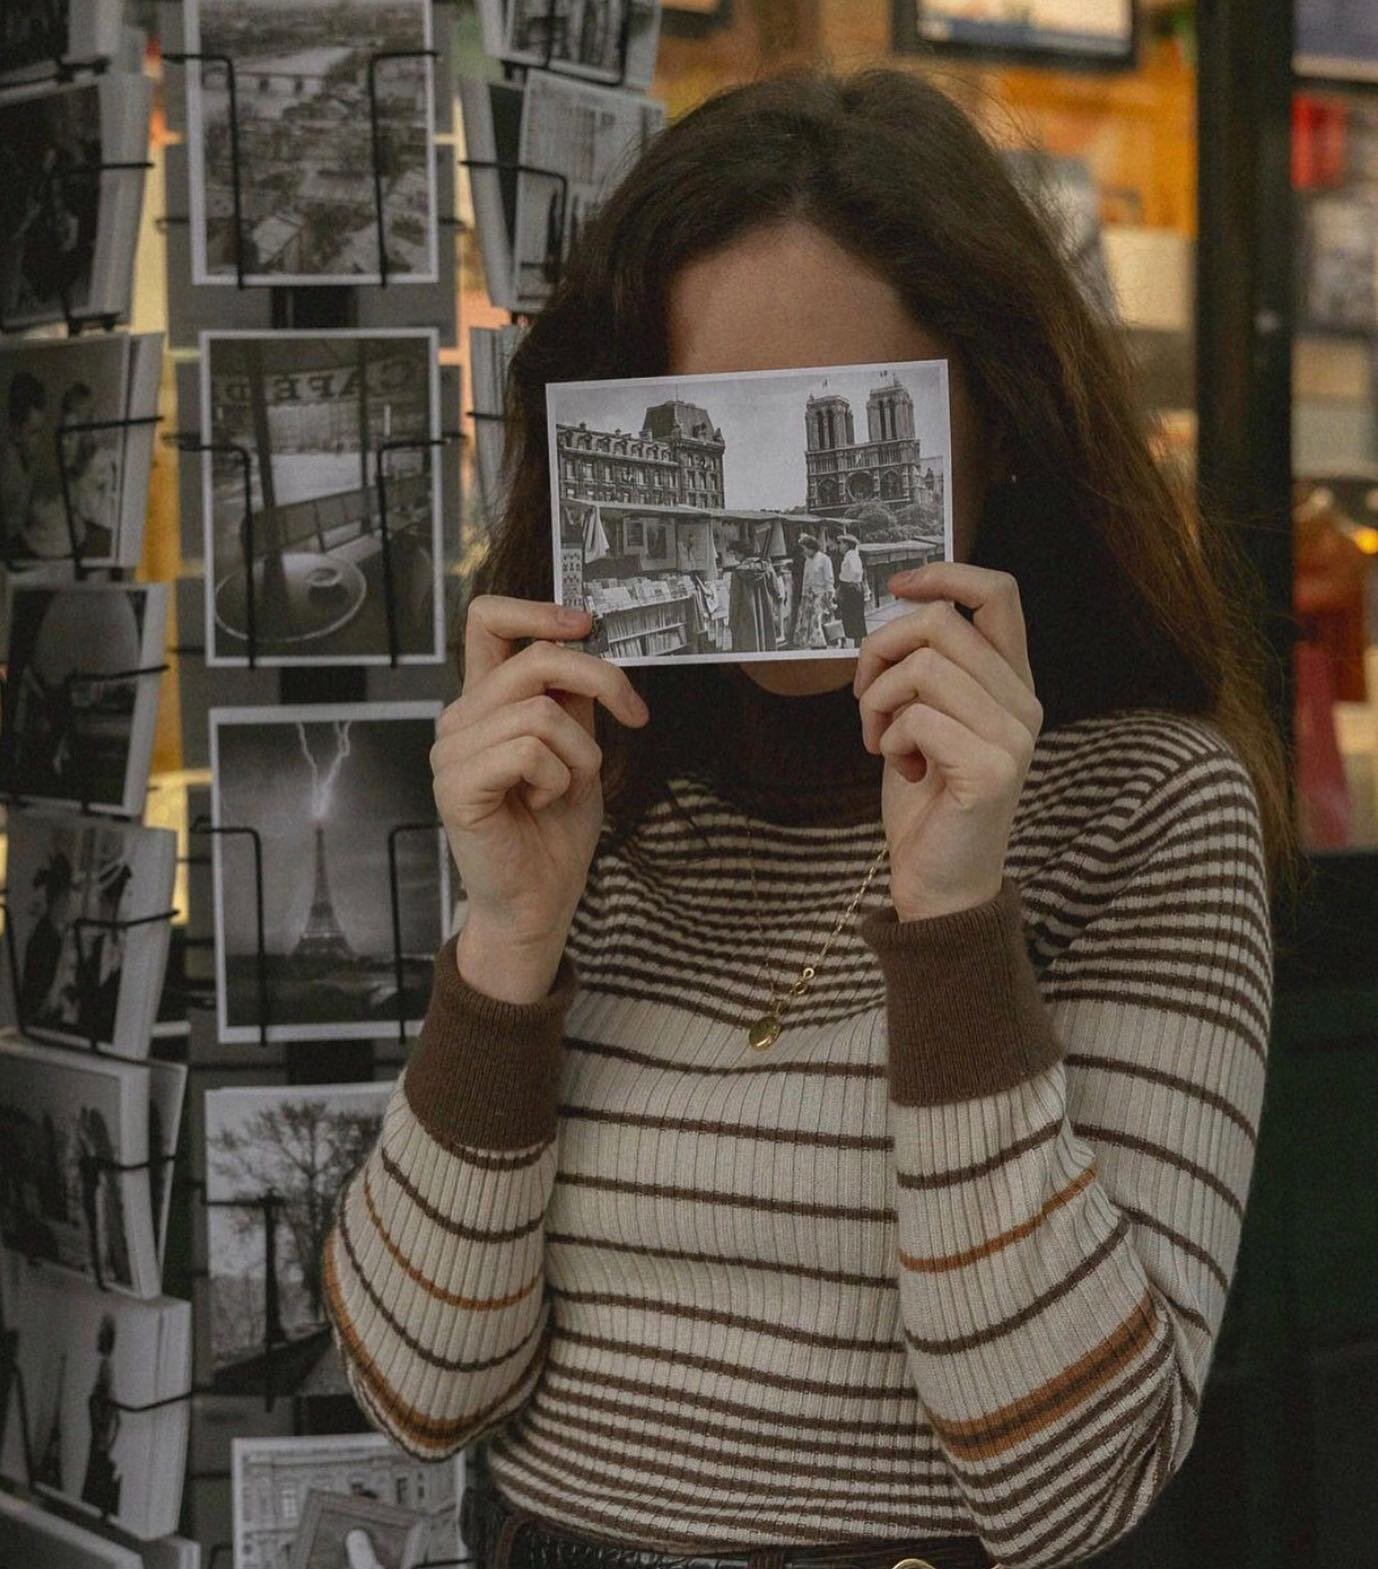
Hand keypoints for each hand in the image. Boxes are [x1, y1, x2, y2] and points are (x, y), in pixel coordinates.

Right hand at [433, 595, 648, 1001]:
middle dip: (601, 680)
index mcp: (487, 700)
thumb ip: (573, 698)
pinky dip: (556, 778)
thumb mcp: (578, 747)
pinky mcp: (457, 786)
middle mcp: (461, 718)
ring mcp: (452, 752)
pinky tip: (540, 802)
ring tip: (568, 785)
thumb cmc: (555, 830)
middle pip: (534, 659)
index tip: (587, 625)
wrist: (540, 901)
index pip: (488, 620)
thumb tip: (590, 642)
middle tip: (635, 715)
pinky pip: (527, 751)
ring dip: (579, 751)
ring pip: (540, 712)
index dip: (538, 610)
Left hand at [853, 563, 1042, 921]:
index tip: (897, 586)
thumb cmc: (926, 801)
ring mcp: (1014, 737)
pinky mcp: (992, 770)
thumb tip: (895, 611)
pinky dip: (889, 741)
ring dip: (878, 702)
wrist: (940, 884)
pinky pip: (916, 718)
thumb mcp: (923, 719)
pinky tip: (902, 769)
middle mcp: (1024, 703)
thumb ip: (924, 668)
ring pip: (923, 667)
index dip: (945, 574)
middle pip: (941, 622)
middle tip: (866, 698)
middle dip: (881, 651)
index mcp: (1011, 683)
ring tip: (882, 742)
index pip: (999, 593)